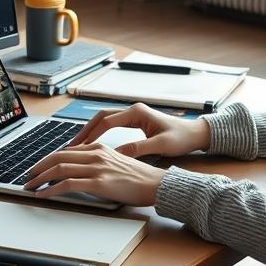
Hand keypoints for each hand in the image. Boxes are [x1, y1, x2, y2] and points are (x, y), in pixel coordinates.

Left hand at [23, 143, 166, 205]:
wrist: (155, 184)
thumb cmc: (138, 178)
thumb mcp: (115, 163)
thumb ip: (97, 163)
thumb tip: (78, 172)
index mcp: (99, 148)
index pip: (66, 151)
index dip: (48, 159)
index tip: (38, 167)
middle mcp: (96, 154)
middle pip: (58, 157)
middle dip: (39, 167)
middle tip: (28, 176)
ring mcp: (97, 168)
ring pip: (59, 169)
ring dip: (40, 178)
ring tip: (30, 186)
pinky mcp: (99, 183)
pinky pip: (68, 184)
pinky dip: (51, 189)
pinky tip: (43, 194)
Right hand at [70, 102, 210, 158]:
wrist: (195, 133)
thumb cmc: (181, 138)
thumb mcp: (160, 145)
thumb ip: (138, 148)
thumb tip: (116, 154)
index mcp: (137, 113)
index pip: (107, 121)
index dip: (91, 134)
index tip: (79, 147)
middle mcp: (133, 110)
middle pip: (101, 117)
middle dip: (85, 131)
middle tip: (70, 146)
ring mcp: (133, 115)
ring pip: (104, 120)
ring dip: (90, 131)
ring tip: (76, 145)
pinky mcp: (135, 121)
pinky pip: (111, 125)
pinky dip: (99, 132)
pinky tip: (93, 144)